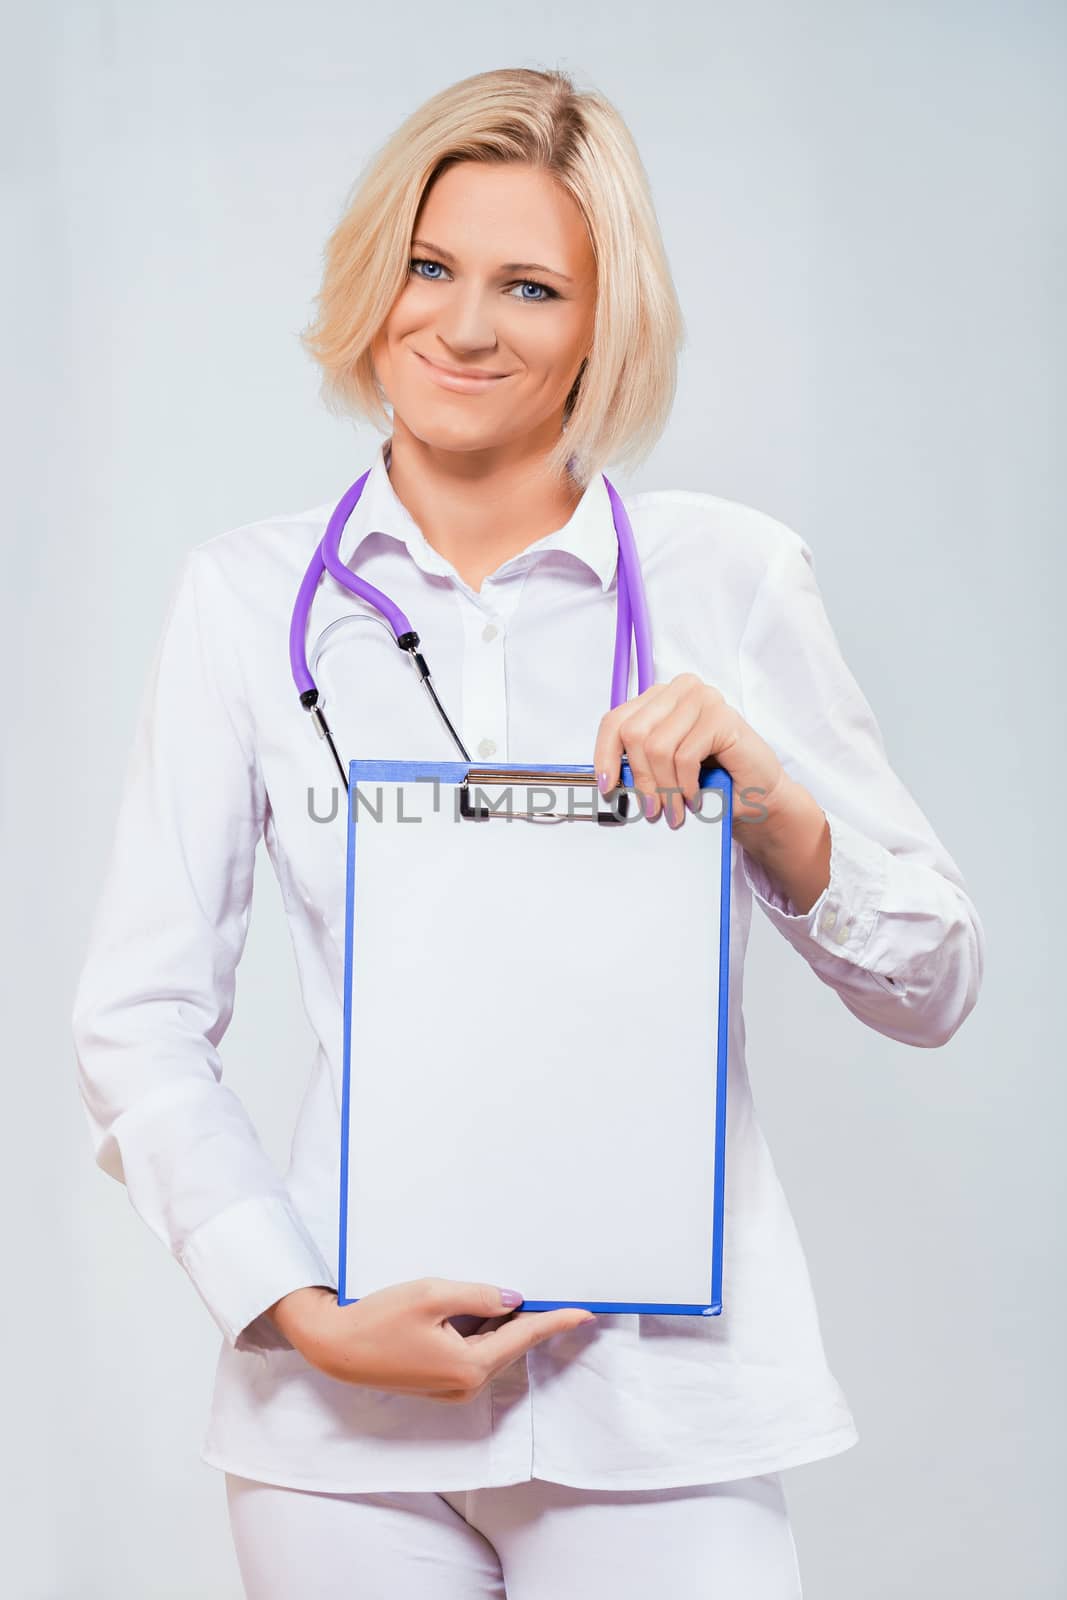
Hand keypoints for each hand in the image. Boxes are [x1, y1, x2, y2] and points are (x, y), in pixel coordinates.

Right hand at [265, 1279, 596, 1404]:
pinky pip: (474, 1353)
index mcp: (469, 1366)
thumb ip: (479, 1295)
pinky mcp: (437, 1381)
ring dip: (504, 1324)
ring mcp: (450, 1387)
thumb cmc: (377, 1319)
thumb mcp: (431, 1295)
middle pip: (510, 1345)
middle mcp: (465, 1385)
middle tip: (553, 1292)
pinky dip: (484, 1331)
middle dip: (531, 1320)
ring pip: (491, 1349)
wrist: (334, 1346)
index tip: (584, 1314)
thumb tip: (514, 1300)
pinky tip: (484, 1309)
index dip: (555, 1322)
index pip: (523, 1338)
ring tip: (518, 1294)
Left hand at [593, 672, 784, 835]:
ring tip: (673, 811)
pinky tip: (694, 799)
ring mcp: (702, 699)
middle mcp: (678, 690)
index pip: (615, 720)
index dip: (605, 755)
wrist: (757, 796)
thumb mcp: (662, 769)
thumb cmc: (711, 782)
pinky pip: (685, 756)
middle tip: (651, 809)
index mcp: (658, 698)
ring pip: (657, 747)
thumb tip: (606, 779)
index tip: (608, 786)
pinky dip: (685, 785)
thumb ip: (638, 763)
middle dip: (640, 779)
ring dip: (664, 789)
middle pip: (633, 733)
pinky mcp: (721, 717)